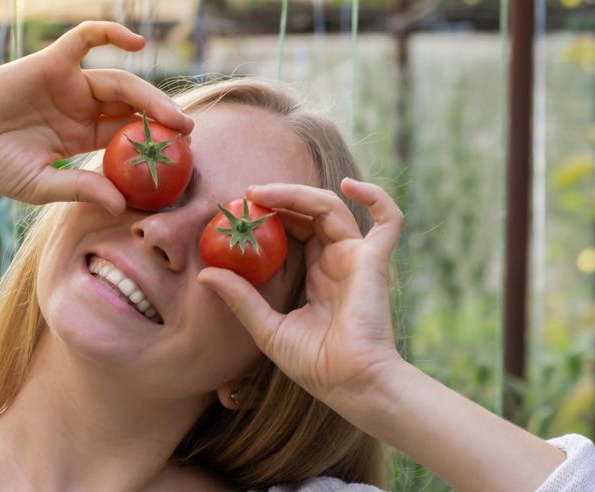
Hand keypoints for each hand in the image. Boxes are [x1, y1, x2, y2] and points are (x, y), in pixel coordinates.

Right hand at [0, 21, 193, 214]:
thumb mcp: (40, 185)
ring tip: (173, 117)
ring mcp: (67, 83)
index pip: (125, 135)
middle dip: (161, 119)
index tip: (179, 158)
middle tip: (187, 134)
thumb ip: (80, 188)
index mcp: (81, 136)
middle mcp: (79, 107)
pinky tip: (137, 43)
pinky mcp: (52, 62)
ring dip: (149, 95)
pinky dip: (111, 33)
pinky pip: (85, 39)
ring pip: (118, 81)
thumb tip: (119, 204)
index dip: (152, 144)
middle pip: (130, 107)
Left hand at [197, 179, 404, 408]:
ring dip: (299, 194)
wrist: (349, 385)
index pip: (294, 230)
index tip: (240, 209)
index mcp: (318, 274)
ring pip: (332, 207)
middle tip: (246, 196)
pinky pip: (389, 220)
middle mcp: (338, 260)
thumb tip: (205, 273)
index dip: (271, 215)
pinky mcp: (374, 261)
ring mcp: (357, 258)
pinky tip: (350, 184)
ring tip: (264, 193)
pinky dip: (376, 196)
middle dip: (279, 198)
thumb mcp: (267, 328)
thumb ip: (241, 299)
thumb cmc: (314, 365)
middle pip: (309, 213)